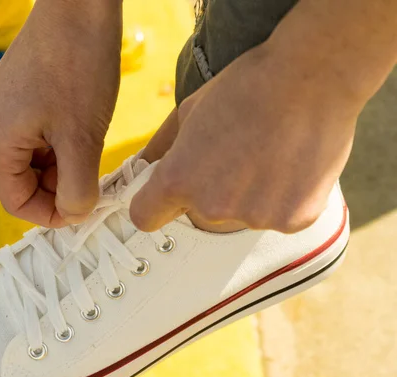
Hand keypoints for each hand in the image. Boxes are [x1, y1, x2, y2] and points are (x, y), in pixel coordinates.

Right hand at [0, 0, 121, 226]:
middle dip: (52, 190)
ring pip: (25, 160)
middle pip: (16, 181)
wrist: (78, 7)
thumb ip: (77, 188)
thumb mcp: (82, 139)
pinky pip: (29, 137)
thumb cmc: (78, 66)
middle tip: (86, 183)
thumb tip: (75, 216)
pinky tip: (77, 136)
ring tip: (85, 155)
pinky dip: (53, 147)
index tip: (79, 212)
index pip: (12, 200)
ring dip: (56, 169)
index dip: (47, 214)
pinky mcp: (13, 96)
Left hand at [131, 43, 361, 232]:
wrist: (312, 75)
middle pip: (199, 214)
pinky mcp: (293, 220)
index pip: (145, 217)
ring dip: (248, 196)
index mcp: (178, 180)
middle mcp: (211, 207)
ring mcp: (254, 217)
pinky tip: (291, 165)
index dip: (153, 204)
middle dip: (209, 191)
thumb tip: (143, 164)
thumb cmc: (245, 86)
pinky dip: (282, 197)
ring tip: (268, 154)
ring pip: (240, 216)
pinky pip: (277, 216)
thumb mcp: (190, 110)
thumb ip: (162, 146)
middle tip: (234, 155)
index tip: (164, 193)